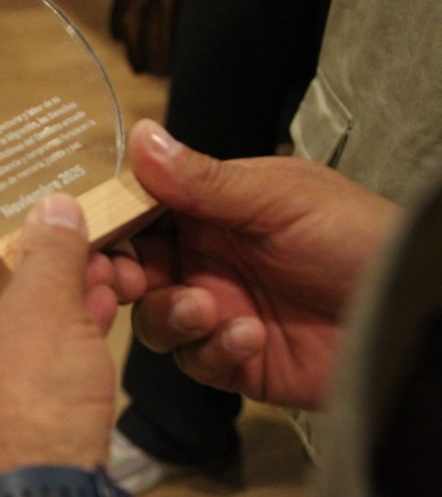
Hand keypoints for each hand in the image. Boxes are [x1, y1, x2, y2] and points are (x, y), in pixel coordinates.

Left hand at [0, 181, 115, 496]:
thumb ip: (51, 253)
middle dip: (16, 254)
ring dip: (44, 295)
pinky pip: (6, 363)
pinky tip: (94, 318)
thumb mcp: (47, 312)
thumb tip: (55, 210)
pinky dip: (44, 337)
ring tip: (97, 271)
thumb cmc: (22, 410)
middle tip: (51, 228)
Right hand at [114, 120, 402, 409]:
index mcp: (210, 212)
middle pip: (132, 272)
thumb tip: (143, 135)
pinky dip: (212, 350)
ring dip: (171, 316)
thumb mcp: (279, 198)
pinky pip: (195, 361)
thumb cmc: (357, 236)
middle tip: (127, 283)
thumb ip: (204, 179)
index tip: (89, 236)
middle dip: (121, 278)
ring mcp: (218, 311)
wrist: (408, 310)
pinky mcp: (235, 361)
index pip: (140, 214)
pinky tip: (248, 336)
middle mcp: (206, 261)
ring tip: (209, 310)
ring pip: (154, 321)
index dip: (111, 225)